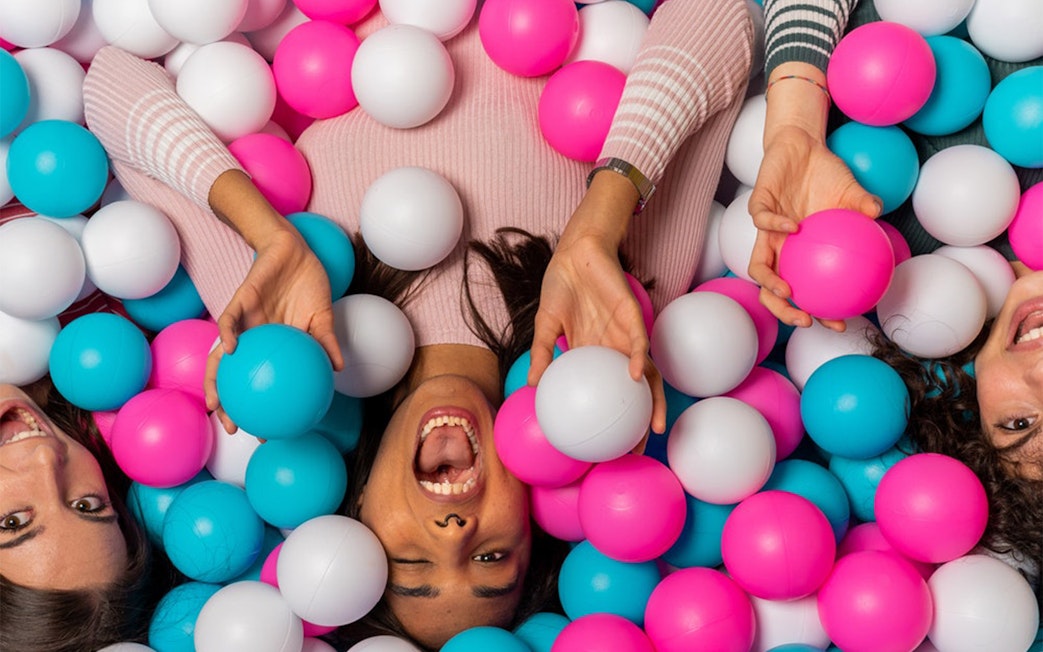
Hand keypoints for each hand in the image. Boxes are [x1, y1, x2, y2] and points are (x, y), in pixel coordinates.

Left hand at [204, 225, 343, 432]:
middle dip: (228, 403)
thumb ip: (325, 342)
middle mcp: (252, 338)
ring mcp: (244, 321)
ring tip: (215, 402)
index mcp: (270, 345)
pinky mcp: (239, 300)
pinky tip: (230, 350)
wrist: (295, 251)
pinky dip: (227, 336)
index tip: (263, 432)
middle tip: (232, 427)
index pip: (259, 380)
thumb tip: (337, 368)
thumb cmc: (308, 285)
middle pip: (233, 376)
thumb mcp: (322, 317)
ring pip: (221, 355)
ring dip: (215, 379)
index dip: (258, 405)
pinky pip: (228, 321)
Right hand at [528, 175, 666, 434]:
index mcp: (595, 354)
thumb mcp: (545, 326)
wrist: (575, 254)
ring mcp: (625, 335)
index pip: (608, 392)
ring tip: (655, 427)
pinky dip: (640, 361)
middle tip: (639, 450)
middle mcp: (615, 350)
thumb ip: (543, 355)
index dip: (612, 417)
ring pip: (647, 374)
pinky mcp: (632, 317)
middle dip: (640, 421)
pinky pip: (640, 343)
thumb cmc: (561, 287)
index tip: (608, 445)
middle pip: (634, 392)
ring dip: (652, 400)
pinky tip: (636, 378)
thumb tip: (530, 387)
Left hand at [747, 124, 880, 330]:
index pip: (806, 291)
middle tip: (805, 319)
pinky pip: (762, 221)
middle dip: (784, 310)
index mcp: (800, 252)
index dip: (819, 311)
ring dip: (769, 282)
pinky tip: (796, 228)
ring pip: (758, 265)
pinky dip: (776, 226)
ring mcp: (767, 228)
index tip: (838, 324)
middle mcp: (780, 246)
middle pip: (772, 291)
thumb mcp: (851, 191)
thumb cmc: (826, 174)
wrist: (802, 146)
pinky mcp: (758, 205)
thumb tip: (880, 214)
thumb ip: (863, 206)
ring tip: (788, 291)